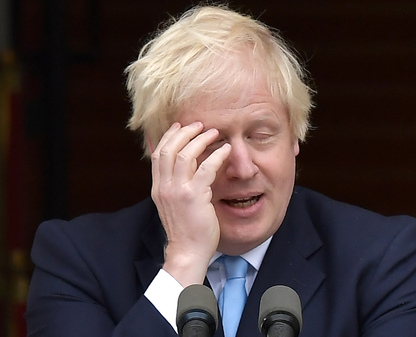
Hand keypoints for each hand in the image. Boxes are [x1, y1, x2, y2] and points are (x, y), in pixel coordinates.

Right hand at [150, 122, 230, 285]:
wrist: (188, 252)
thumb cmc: (187, 230)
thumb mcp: (174, 205)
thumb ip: (175, 186)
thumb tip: (182, 169)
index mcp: (158, 188)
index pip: (157, 154)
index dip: (168, 136)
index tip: (180, 126)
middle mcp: (163, 187)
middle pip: (168, 149)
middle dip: (184, 132)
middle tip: (199, 124)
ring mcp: (177, 192)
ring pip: (185, 155)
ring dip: (200, 140)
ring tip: (214, 132)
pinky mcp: (194, 197)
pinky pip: (205, 168)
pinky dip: (216, 155)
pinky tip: (226, 150)